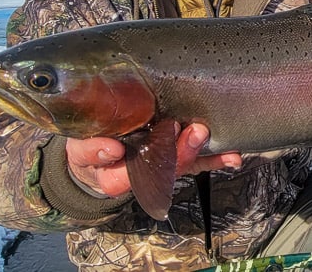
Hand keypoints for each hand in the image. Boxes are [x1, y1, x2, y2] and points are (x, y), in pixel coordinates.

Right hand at [65, 123, 242, 197]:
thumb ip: (89, 150)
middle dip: (179, 153)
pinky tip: (232, 156)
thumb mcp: (79, 150)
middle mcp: (143, 174)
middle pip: (162, 170)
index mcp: (114, 177)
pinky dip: (216, 158)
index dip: (128, 167)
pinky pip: (199, 160)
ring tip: (208, 134)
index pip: (122, 178)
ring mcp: (163, 167)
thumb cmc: (90, 152)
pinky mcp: (177, 156)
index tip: (126, 149)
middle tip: (192, 132)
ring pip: (183, 164)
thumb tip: (111, 149)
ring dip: (201, 152)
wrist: (101, 155)